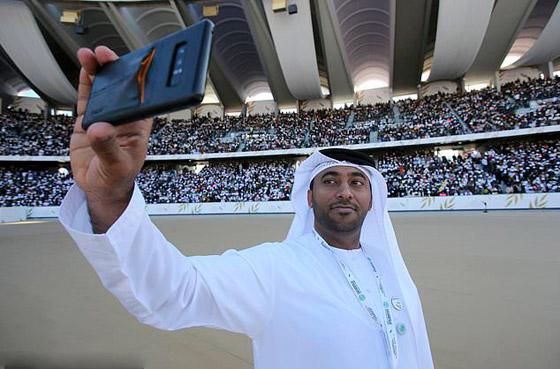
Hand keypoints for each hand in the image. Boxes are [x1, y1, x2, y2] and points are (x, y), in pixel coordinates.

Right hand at [71, 46, 152, 232]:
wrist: (100, 189)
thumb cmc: (117, 179)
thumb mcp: (116, 165)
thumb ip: (108, 147)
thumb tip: (100, 129)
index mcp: (138, 125)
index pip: (140, 97)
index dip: (135, 80)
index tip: (130, 66)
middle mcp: (124, 117)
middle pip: (121, 87)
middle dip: (114, 68)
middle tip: (104, 55)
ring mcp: (106, 116)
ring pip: (103, 88)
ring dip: (98, 70)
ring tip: (90, 55)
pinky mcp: (90, 119)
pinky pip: (87, 96)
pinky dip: (85, 81)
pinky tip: (85, 67)